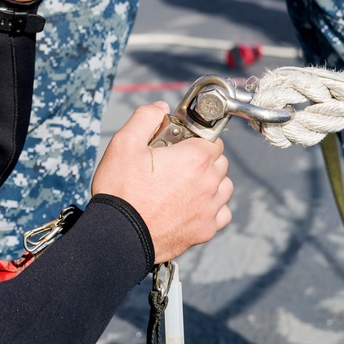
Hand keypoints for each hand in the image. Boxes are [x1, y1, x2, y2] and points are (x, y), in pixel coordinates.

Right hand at [92, 102, 232, 263]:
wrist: (118, 235)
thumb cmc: (121, 190)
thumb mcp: (124, 143)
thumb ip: (145, 117)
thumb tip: (161, 108)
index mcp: (194, 159)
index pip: (213, 139)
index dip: (195, 138)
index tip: (178, 143)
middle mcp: (209, 183)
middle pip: (220, 162)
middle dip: (203, 158)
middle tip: (175, 162)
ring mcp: (209, 209)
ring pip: (224, 187)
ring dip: (211, 182)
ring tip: (185, 183)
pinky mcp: (205, 231)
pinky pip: (221, 213)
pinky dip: (212, 207)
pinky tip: (192, 205)